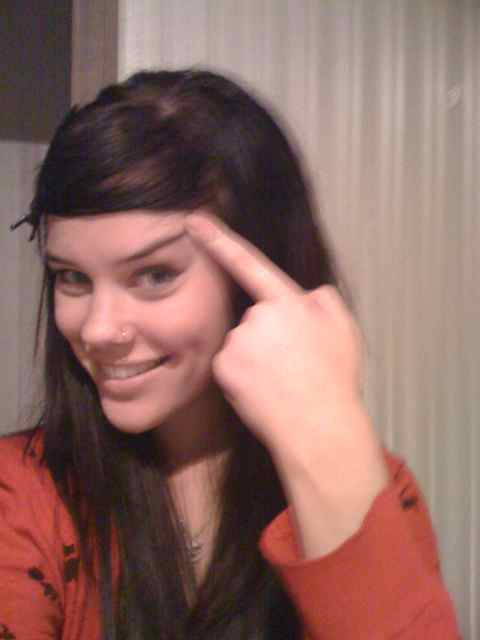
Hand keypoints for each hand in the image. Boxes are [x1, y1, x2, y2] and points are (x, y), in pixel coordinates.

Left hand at [186, 213, 388, 555]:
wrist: (317, 427)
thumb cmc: (334, 377)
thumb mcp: (343, 327)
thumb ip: (321, 299)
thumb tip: (303, 295)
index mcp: (286, 302)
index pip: (248, 262)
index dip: (219, 239)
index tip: (193, 219)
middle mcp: (256, 317)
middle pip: (255, 318)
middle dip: (270, 335)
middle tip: (294, 364)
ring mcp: (236, 343)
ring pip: (242, 343)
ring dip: (257, 358)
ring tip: (282, 381)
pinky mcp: (222, 368)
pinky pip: (231, 365)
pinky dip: (244, 375)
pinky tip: (264, 390)